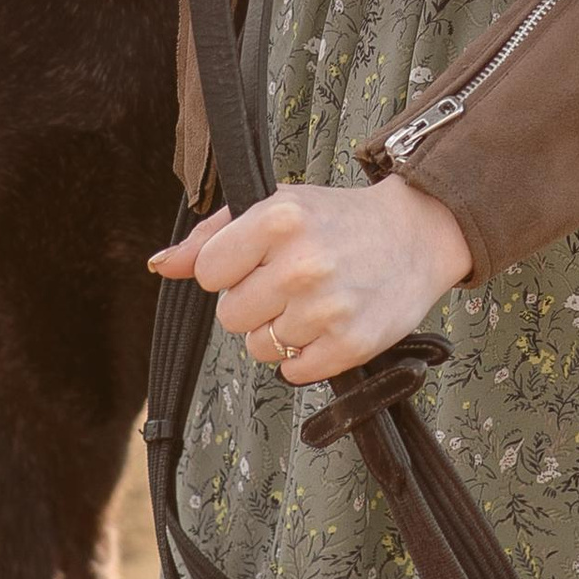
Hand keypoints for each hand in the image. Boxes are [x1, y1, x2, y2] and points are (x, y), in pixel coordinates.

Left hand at [149, 178, 474, 384]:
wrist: (416, 235)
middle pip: (230, 315)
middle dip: (254, 302)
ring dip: (281, 330)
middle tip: (292, 280)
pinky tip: (329, 324)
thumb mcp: (276, 206)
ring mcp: (327, 308)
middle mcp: (302, 263)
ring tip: (315, 299)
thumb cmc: (337, 220)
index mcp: (278, 218)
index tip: (258, 260)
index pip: (208, 272)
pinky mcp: (350, 345)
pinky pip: (292, 372)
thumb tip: (162, 265)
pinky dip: (306, 356)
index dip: (229, 269)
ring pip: (259, 347)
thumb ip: (212, 235)